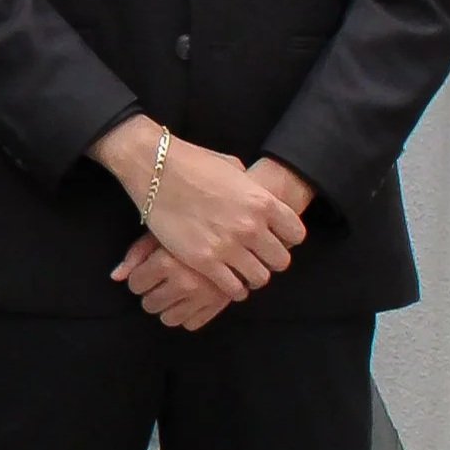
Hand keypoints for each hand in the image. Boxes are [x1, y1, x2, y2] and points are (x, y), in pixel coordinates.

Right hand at [91, 115, 304, 304]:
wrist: (153, 167)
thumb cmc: (191, 161)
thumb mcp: (232, 167)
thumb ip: (250, 188)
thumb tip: (254, 194)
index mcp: (262, 201)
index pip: (296, 234)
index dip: (286, 239)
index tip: (273, 239)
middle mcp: (251, 226)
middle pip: (281, 260)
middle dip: (269, 260)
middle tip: (255, 257)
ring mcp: (228, 245)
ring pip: (259, 278)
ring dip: (251, 276)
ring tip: (240, 271)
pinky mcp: (204, 260)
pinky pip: (233, 288)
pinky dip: (233, 288)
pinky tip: (226, 281)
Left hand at [111, 231, 230, 330]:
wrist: (233, 230)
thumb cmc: (188, 227)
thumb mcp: (160, 233)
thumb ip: (136, 255)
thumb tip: (115, 277)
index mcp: (166, 263)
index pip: (136, 284)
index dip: (138, 278)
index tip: (146, 272)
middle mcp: (185, 283)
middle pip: (150, 304)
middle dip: (150, 293)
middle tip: (159, 282)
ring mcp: (203, 297)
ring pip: (169, 319)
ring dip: (167, 307)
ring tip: (172, 291)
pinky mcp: (219, 305)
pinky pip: (192, 324)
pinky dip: (186, 314)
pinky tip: (188, 299)